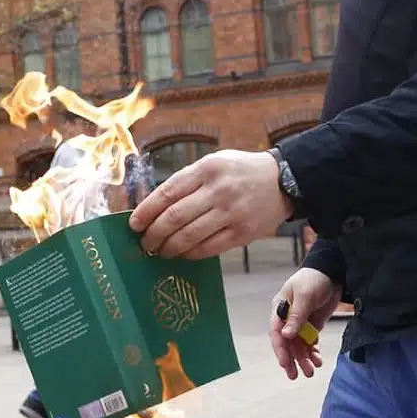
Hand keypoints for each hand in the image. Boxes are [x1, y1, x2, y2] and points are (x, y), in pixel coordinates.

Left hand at [129, 150, 292, 258]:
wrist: (282, 180)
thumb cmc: (239, 171)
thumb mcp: (213, 163)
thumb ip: (186, 181)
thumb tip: (153, 207)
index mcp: (206, 169)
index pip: (167, 192)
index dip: (146, 211)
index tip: (134, 224)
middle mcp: (218, 190)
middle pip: (174, 218)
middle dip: (153, 234)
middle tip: (145, 243)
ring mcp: (231, 213)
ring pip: (189, 236)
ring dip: (168, 248)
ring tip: (160, 251)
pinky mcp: (242, 233)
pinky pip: (208, 248)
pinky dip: (190, 253)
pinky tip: (182, 253)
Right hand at [269, 268, 343, 379]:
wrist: (332, 273)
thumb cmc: (314, 279)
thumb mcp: (305, 296)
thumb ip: (297, 316)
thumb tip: (285, 335)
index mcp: (280, 309)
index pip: (276, 332)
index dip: (280, 349)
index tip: (285, 362)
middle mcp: (287, 318)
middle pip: (286, 343)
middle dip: (290, 360)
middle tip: (295, 375)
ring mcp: (300, 323)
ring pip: (298, 346)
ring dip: (303, 359)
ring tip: (311, 372)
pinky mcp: (312, 326)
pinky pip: (309, 343)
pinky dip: (312, 353)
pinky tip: (318, 361)